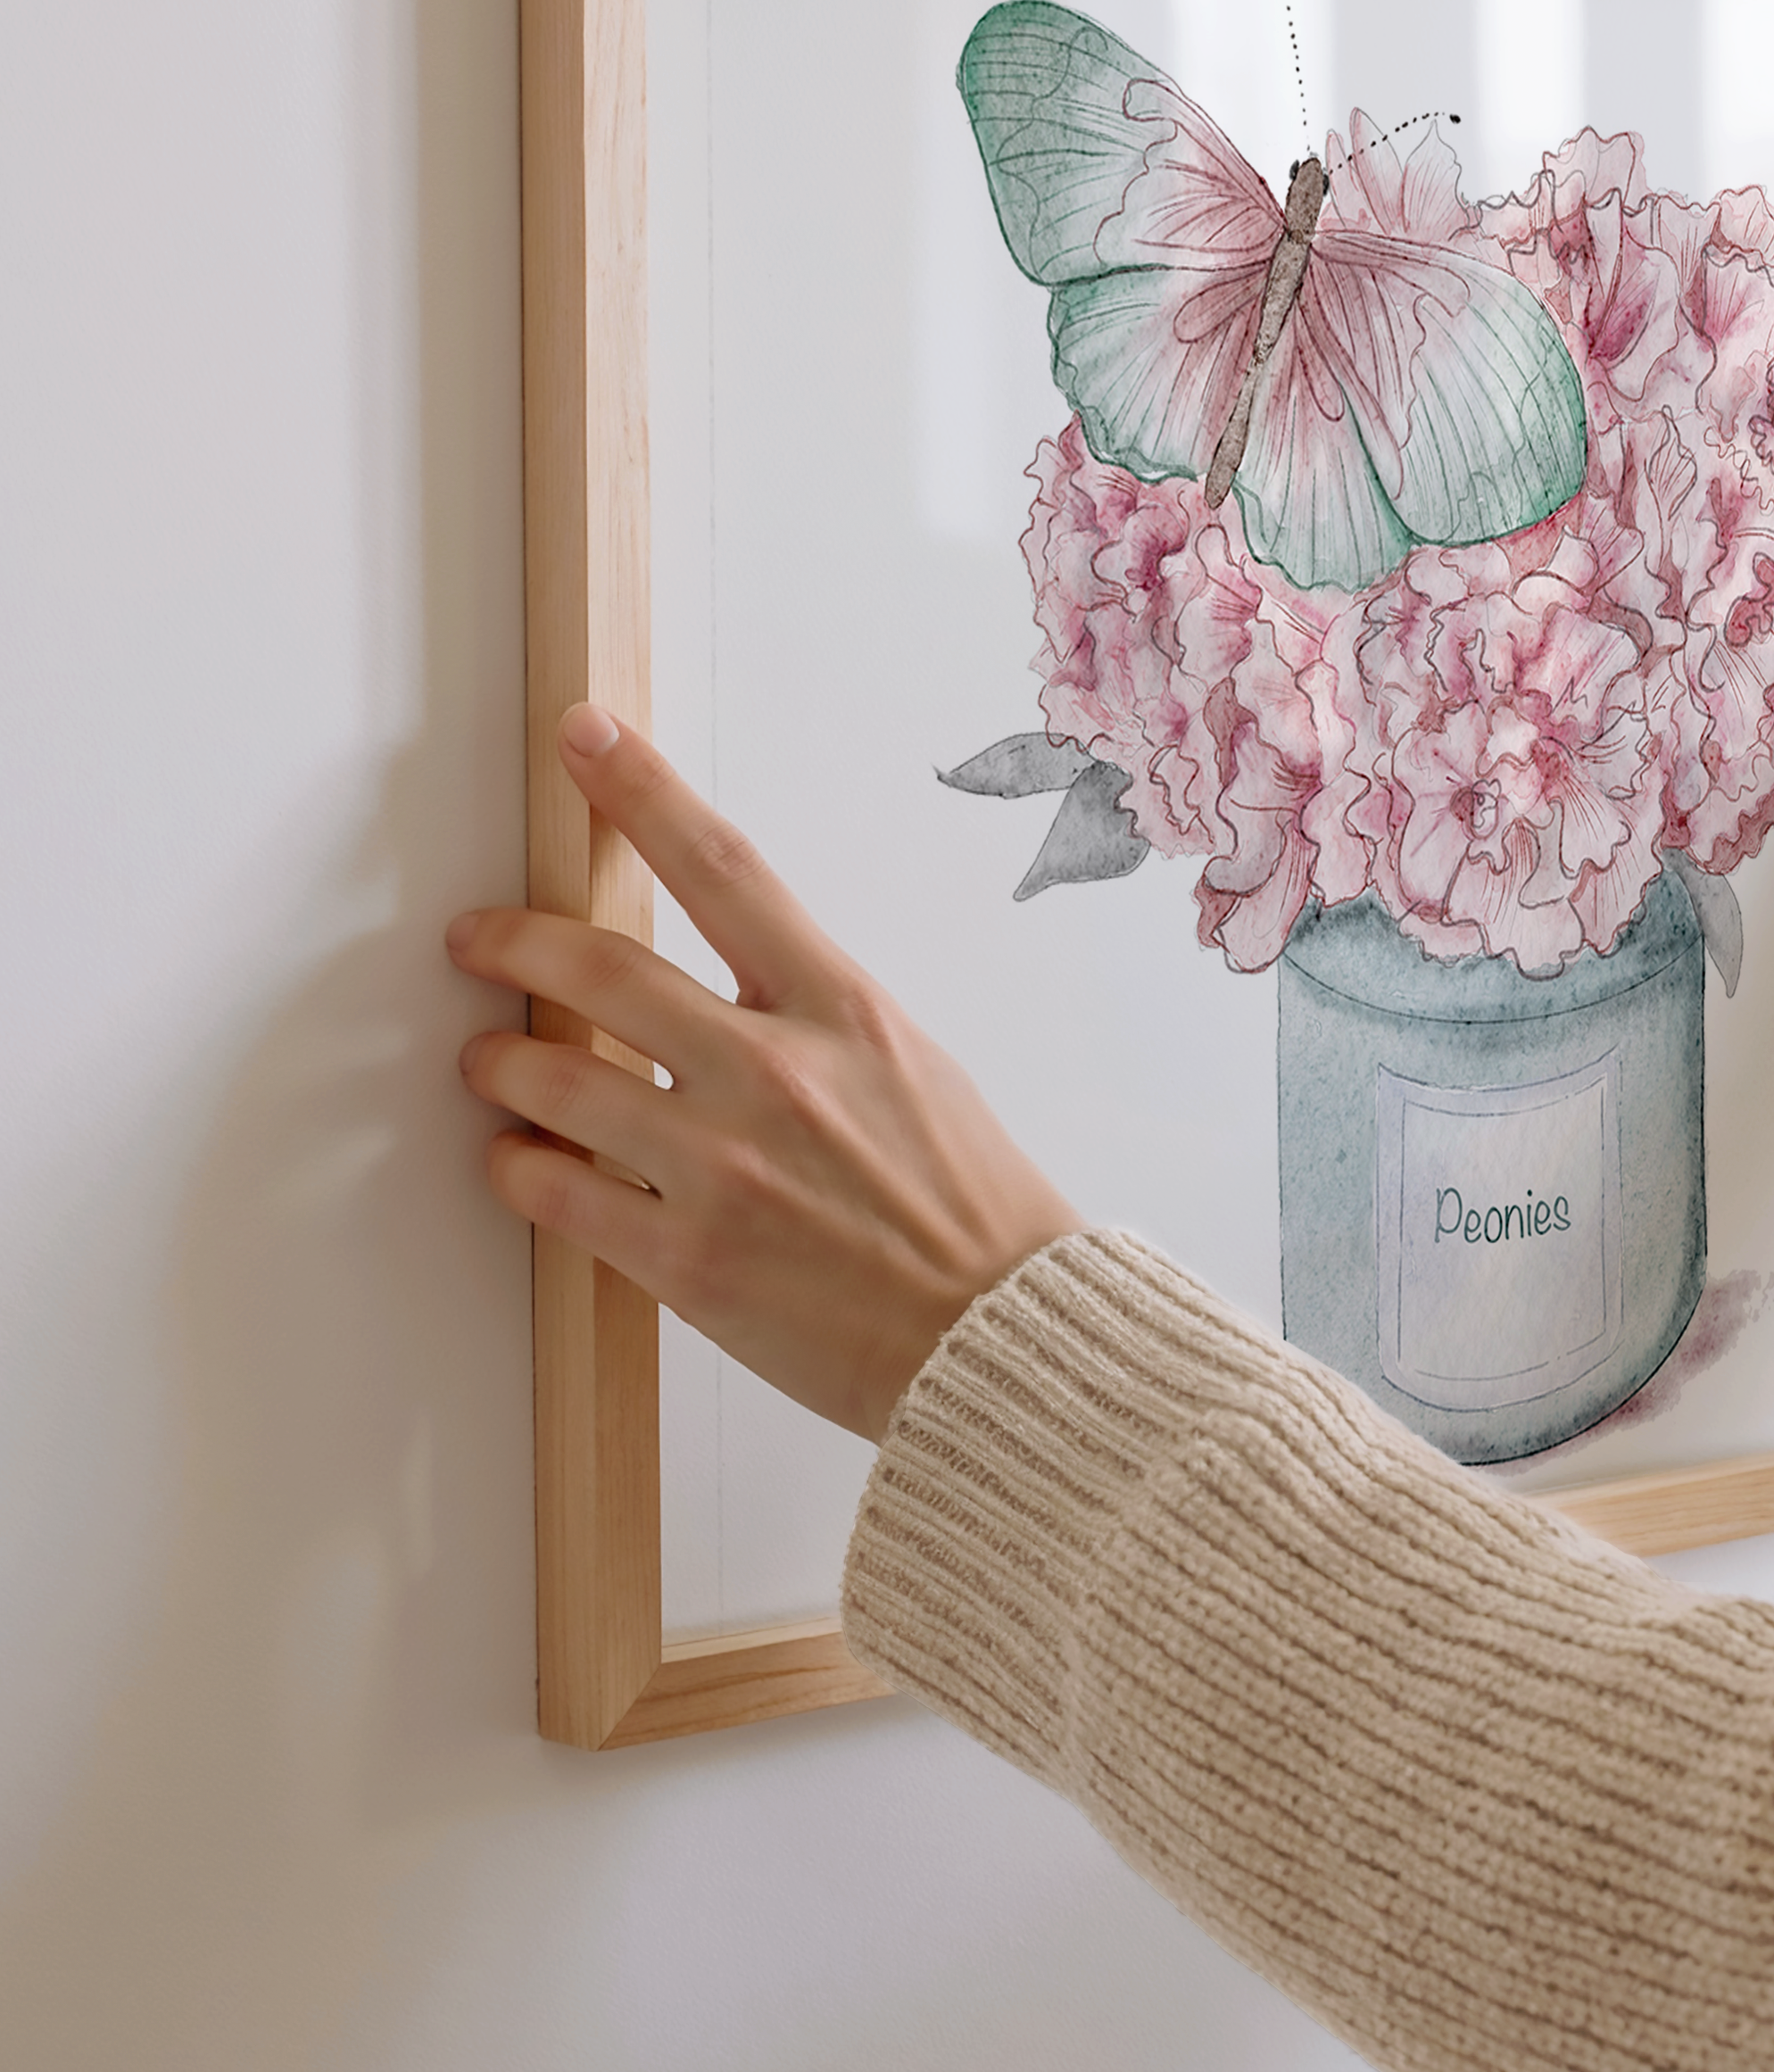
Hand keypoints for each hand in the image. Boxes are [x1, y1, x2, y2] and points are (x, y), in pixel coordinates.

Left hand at [447, 705, 1079, 1439]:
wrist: (1001, 1336)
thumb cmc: (969, 1205)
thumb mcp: (909, 1068)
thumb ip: (812, 1021)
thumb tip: (721, 990)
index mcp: (843, 1010)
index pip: (725, 867)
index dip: (642, 789)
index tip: (586, 735)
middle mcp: (775, 1071)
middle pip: (601, 967)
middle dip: (514, 941)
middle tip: (475, 937)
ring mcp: (723, 1166)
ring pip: (556, 1079)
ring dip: (500, 1062)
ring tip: (489, 1063)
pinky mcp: (685, 1260)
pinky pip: (557, 1192)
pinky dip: (519, 1166)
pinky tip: (515, 1158)